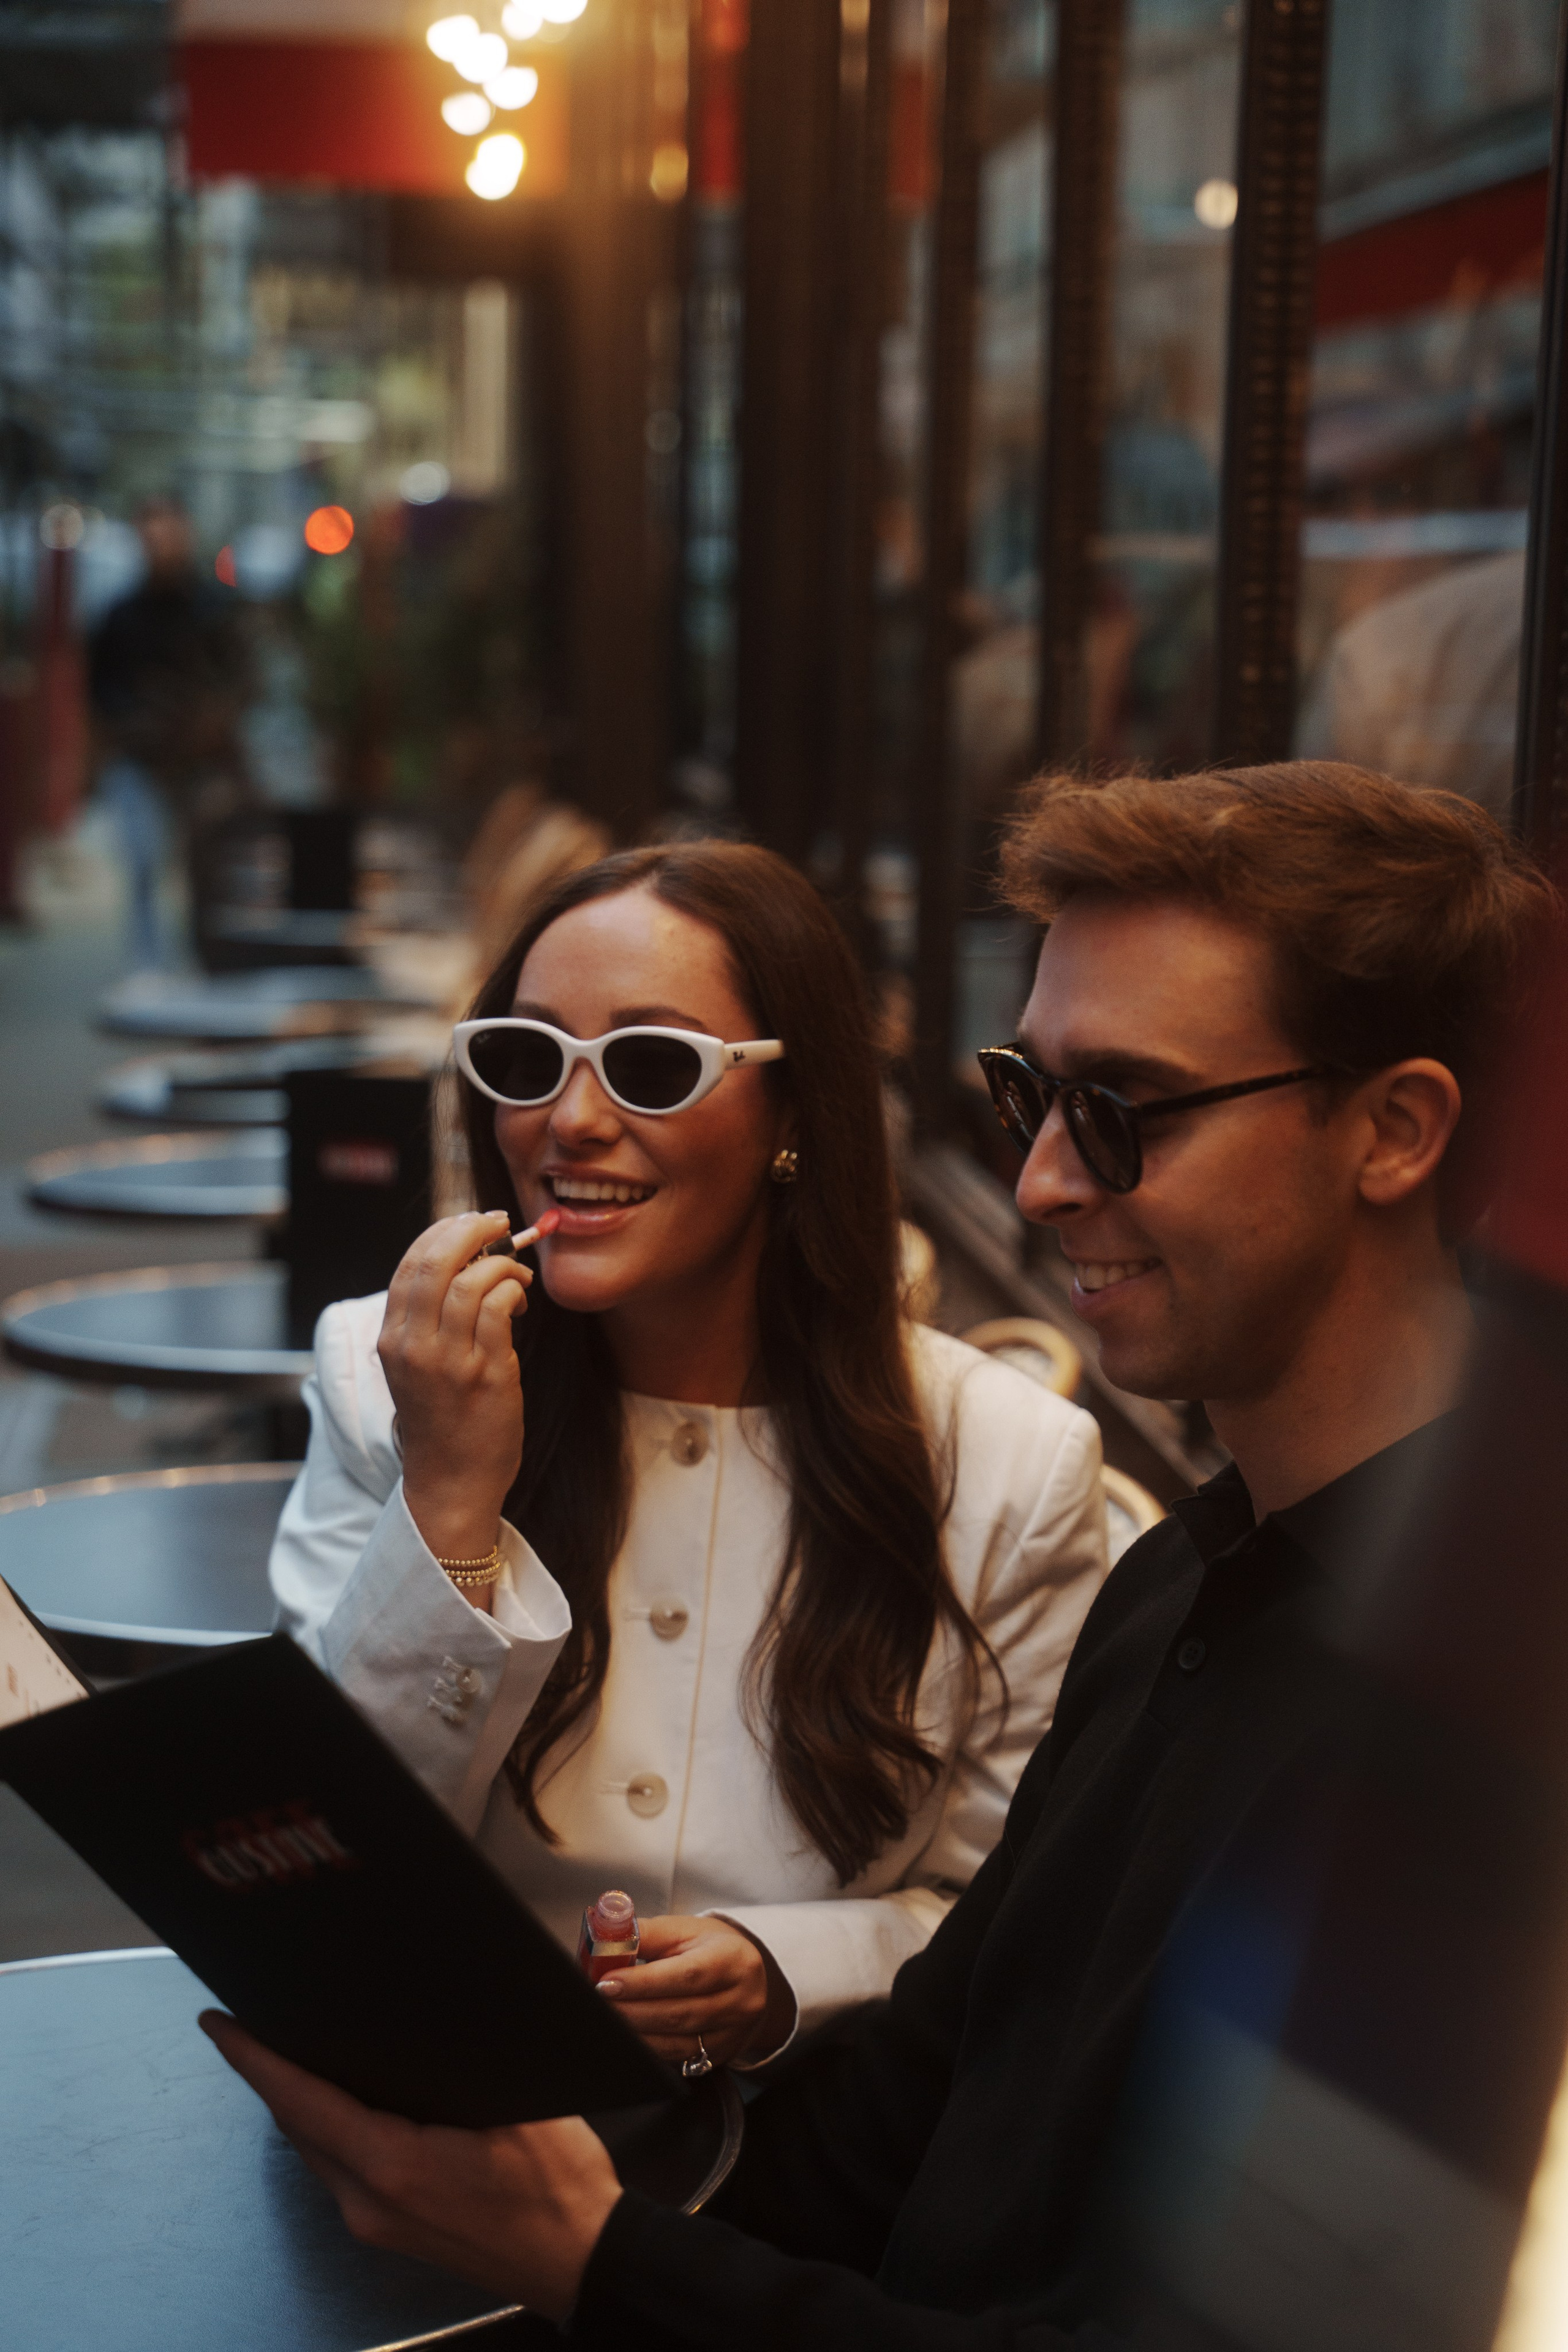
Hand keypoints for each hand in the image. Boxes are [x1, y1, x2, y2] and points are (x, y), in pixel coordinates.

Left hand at [199, 2012, 619, 2321]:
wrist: (581, 2261)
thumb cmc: (559, 2189)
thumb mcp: (517, 2109)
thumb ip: (458, 2068)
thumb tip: (418, 2021)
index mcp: (393, 2168)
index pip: (301, 2102)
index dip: (253, 2059)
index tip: (218, 2024)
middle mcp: (368, 2202)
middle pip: (296, 2126)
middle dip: (268, 2072)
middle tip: (253, 2019)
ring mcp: (375, 2222)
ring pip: (314, 2148)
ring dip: (296, 2100)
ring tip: (290, 2050)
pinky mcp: (389, 2229)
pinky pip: (339, 2167)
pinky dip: (326, 2126)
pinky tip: (341, 2099)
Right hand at [377, 1212, 531, 1599]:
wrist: (451, 1482)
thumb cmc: (442, 1420)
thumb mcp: (417, 1366)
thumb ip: (428, 1319)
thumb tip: (466, 1262)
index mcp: (391, 1339)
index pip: (409, 1265)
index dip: (442, 1233)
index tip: (470, 1221)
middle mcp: (413, 1346)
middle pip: (436, 1262)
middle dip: (472, 1231)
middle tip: (499, 1224)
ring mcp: (449, 1361)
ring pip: (472, 1281)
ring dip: (503, 1265)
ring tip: (516, 1276)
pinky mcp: (486, 1375)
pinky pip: (500, 1308)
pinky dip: (514, 1291)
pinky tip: (521, 1301)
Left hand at [598, 1914, 795, 2066]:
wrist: (747, 1978)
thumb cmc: (711, 1948)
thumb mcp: (685, 1930)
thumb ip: (646, 1934)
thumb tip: (606, 1941)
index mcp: (734, 1961)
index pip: (686, 1975)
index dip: (644, 1983)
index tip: (607, 1982)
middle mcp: (741, 2001)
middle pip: (679, 2013)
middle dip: (631, 2010)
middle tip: (598, 2002)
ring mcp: (733, 2034)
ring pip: (677, 2042)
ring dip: (636, 2032)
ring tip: (607, 2018)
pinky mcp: (721, 2056)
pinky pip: (679, 2059)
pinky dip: (649, 2048)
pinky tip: (628, 2036)